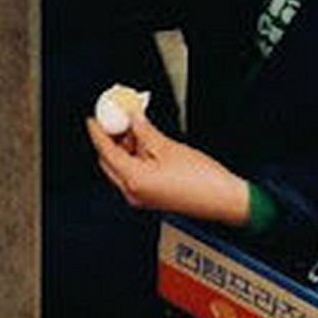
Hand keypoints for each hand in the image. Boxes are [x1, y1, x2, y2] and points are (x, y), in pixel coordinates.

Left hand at [86, 109, 251, 226]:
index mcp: (133, 179)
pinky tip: (146, 144)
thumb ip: (144, 130)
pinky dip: (135, 159)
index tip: (94, 118)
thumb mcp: (168, 148)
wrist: (223, 200)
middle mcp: (133, 192)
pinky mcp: (151, 197)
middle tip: (116, 120)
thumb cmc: (202, 179)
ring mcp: (141, 197)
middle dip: (111, 139)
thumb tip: (132, 117)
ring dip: (125, 148)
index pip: (105, 151)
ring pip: (122, 168)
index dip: (98, 132)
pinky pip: (134, 175)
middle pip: (109, 161)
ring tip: (136, 127)